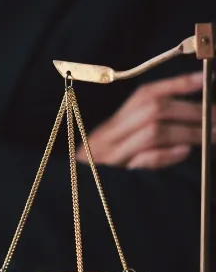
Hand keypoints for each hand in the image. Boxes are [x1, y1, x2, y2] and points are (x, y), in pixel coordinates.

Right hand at [80, 71, 211, 168]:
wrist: (70, 193)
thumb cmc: (100, 168)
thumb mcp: (118, 145)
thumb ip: (143, 131)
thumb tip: (184, 124)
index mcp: (113, 123)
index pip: (145, 94)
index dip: (176, 84)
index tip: (204, 78)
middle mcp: (110, 133)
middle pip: (152, 110)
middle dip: (190, 110)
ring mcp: (112, 154)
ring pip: (153, 132)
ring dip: (187, 132)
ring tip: (211, 135)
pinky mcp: (115, 174)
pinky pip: (143, 160)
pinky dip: (166, 155)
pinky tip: (185, 153)